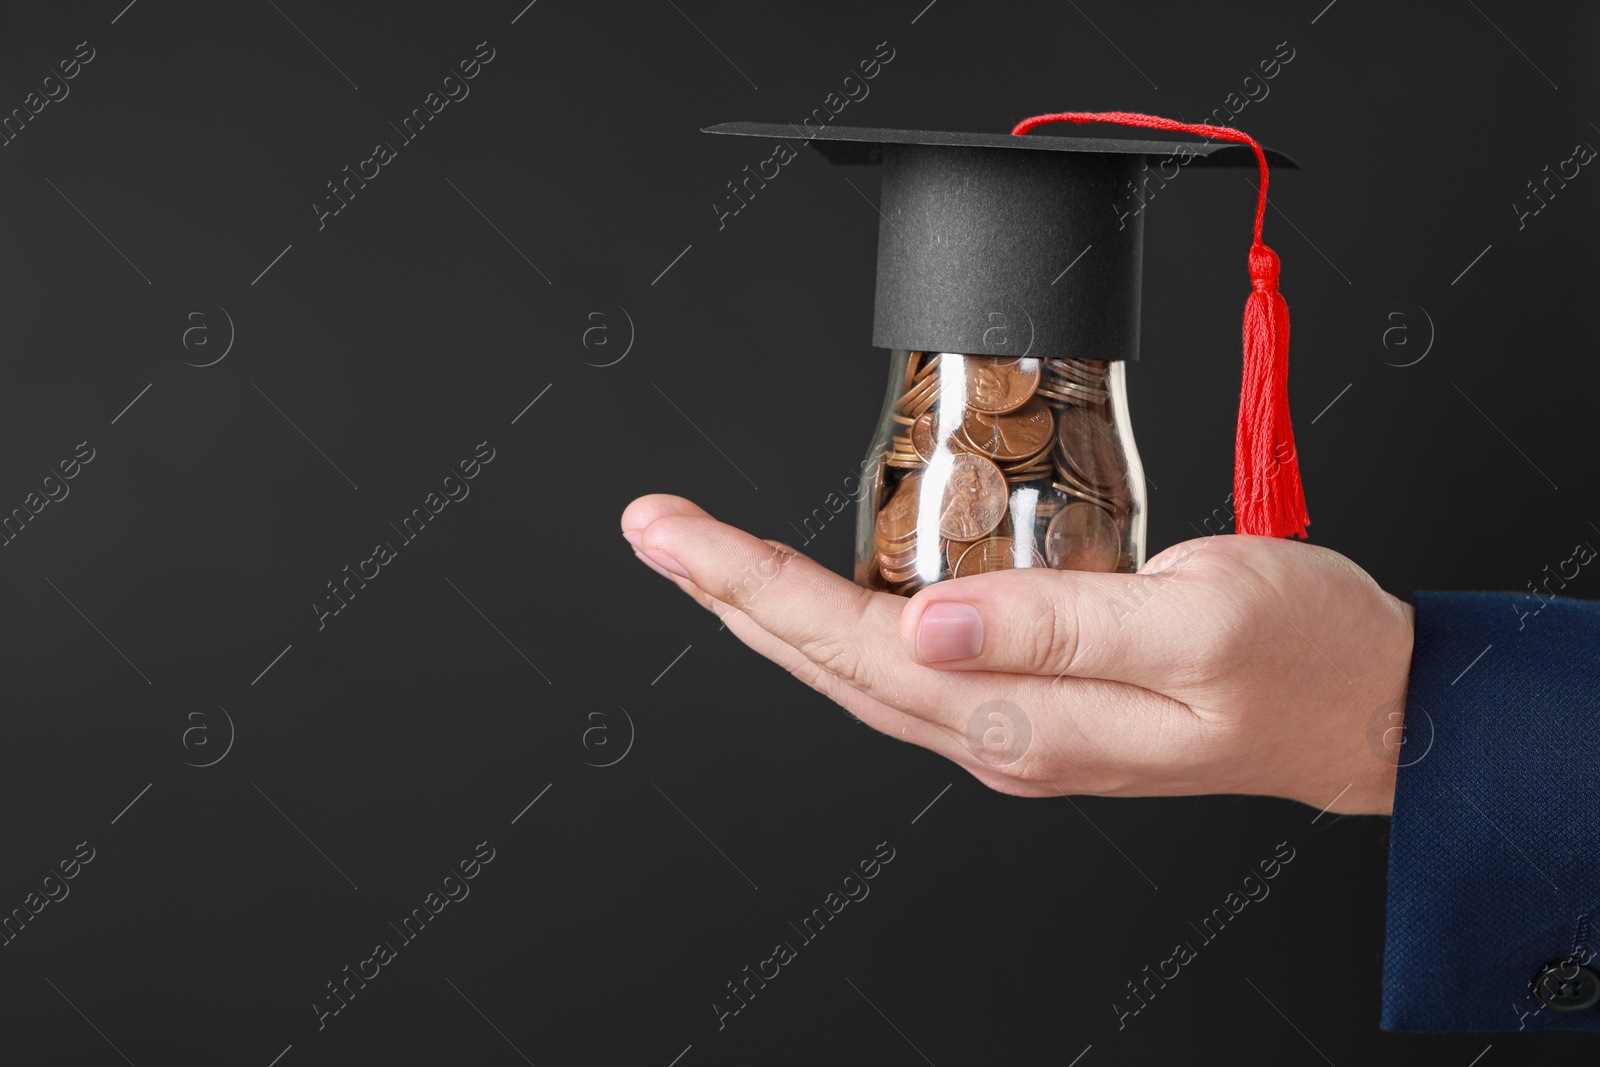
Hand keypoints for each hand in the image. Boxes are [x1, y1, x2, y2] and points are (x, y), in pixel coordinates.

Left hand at [622, 494, 1413, 814]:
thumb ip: (1060, 626)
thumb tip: (926, 620)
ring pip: (859, 669)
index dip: (754, 584)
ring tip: (706, 558)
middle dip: (732, 593)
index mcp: (1029, 716)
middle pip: (832, 661)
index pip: (855, 643)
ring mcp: (1015, 727)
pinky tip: (814, 599)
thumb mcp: (1200, 621)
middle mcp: (1003, 734)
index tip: (677, 534)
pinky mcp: (1035, 705)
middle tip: (656, 530)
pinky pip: (910, 667)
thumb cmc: (1303, 659)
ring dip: (774, 612)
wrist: (1368, 708)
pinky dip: (844, 623)